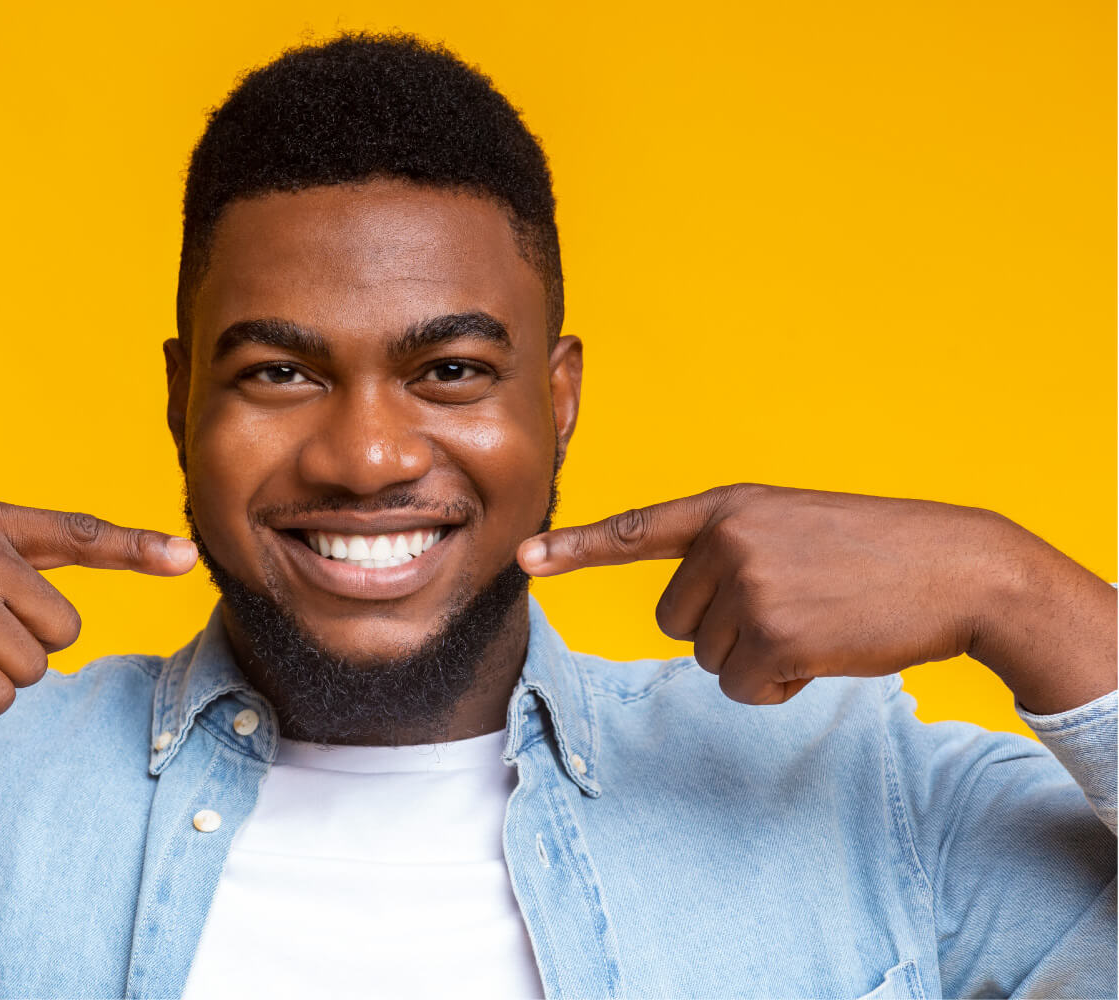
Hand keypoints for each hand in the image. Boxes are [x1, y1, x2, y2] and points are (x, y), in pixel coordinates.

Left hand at [517, 484, 1027, 705]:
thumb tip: (685, 619)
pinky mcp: (774, 634)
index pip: (635, 529)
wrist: (956, 568)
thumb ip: (731, 551)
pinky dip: (779, 687)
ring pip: (708, 658)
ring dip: (757, 659)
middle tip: (792, 608)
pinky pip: (742, 688)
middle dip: (724, 631)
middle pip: (674, 621)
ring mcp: (748, 586)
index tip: (524, 557)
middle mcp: (726, 540)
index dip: (574, 547)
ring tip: (816, 624)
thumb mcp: (792, 526)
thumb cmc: (875, 552)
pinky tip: (824, 653)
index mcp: (727, 507)